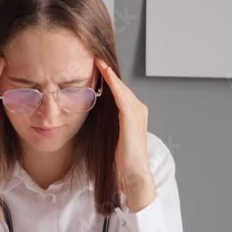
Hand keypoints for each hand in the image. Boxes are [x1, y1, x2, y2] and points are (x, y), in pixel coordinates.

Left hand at [95, 58, 155, 211]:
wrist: (134, 173)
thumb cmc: (122, 159)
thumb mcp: (112, 136)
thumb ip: (107, 124)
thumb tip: (93, 117)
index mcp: (135, 114)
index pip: (120, 92)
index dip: (109, 79)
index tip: (96, 67)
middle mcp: (139, 109)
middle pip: (120, 87)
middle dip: (108, 73)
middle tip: (95, 57)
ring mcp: (137, 112)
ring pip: (121, 88)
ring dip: (109, 73)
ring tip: (97, 60)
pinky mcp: (131, 116)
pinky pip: (120, 95)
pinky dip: (113, 83)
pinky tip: (105, 73)